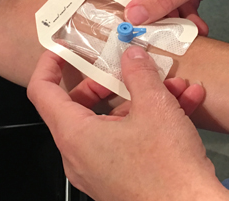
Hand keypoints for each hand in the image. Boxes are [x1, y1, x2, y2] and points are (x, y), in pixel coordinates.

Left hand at [28, 47, 228, 200]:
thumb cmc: (168, 170)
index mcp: (75, 136)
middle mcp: (81, 155)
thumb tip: (131, 55)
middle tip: (127, 67)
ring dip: (143, 99)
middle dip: (110, 81)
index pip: (42, 92)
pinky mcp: (123, 178)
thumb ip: (139, 74)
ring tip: (174, 85)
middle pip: (81, 106)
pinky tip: (187, 103)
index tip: (62, 49)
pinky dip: (152, 121)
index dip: (49, 64)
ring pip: (114, 122)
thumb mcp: (155, 107)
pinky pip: (129, 140)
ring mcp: (101, 169)